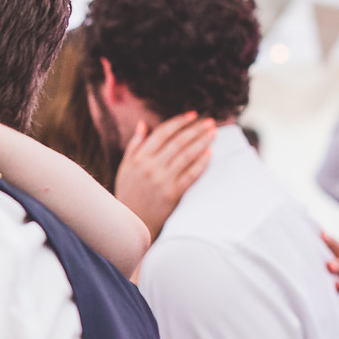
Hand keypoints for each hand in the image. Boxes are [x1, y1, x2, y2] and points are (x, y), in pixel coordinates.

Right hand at [112, 113, 214, 238]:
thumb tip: (143, 124)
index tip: (192, 115)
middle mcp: (150, 167)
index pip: (162, 133)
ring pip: (186, 155)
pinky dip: (200, 163)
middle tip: (210, 122)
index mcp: (139, 158)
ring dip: (202, 142)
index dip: (179, 122)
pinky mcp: (172, 194)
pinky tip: (209, 154)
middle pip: (178, 142)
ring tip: (213, 133)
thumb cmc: (128, 193)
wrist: (131, 223)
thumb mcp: (125, 168)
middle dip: (196, 130)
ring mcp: (162, 181)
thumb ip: (134, 145)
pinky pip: (190, 175)